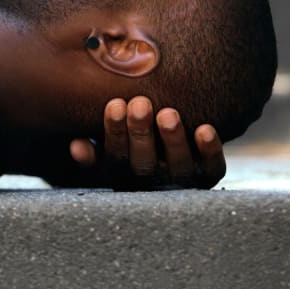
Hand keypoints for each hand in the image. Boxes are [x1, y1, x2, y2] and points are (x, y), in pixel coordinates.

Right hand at [69, 96, 225, 190]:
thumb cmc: (130, 143)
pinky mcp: (209, 175)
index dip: (114, 134)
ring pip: (178, 167)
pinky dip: (209, 151)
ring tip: (168, 113)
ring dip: (173, 140)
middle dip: (141, 133)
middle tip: (139, 104)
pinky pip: (213, 168)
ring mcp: (182, 182)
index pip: (115, 159)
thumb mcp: (108, 150)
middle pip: (144, 164)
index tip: (115, 104)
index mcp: (123, 176)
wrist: (173, 154)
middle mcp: (152, 184)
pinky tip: (204, 129)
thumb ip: (94, 150)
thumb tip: (76, 145)